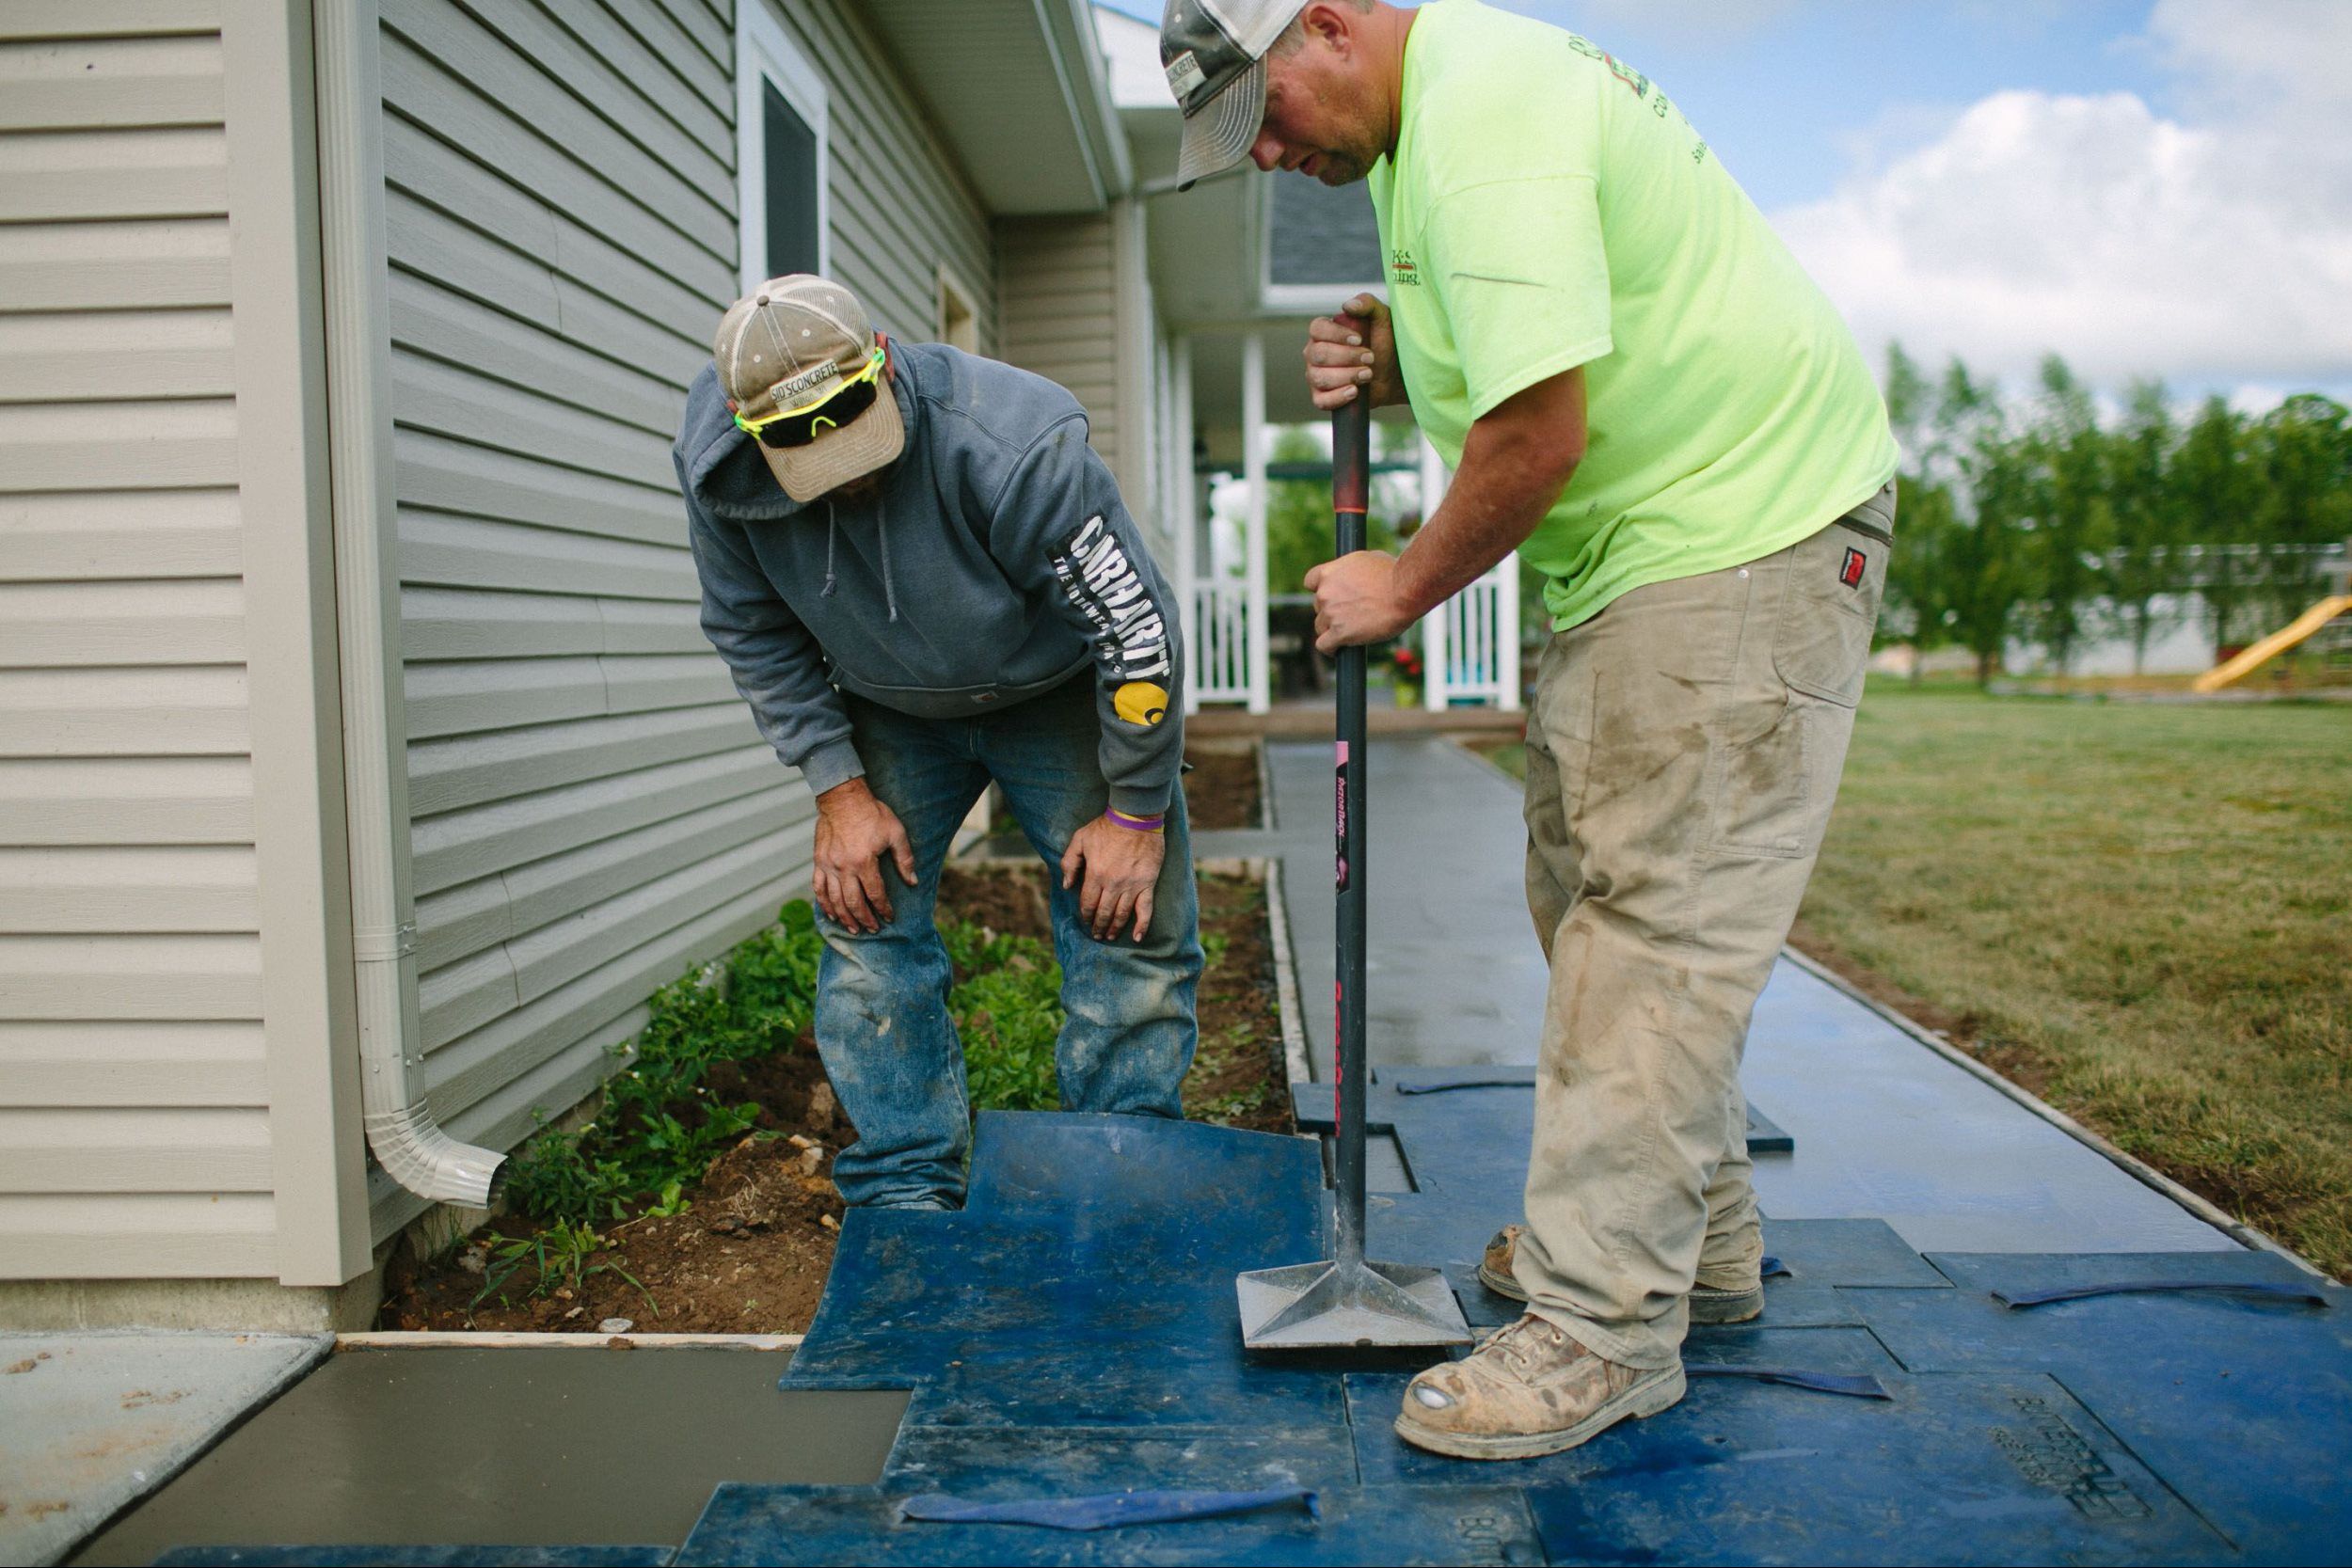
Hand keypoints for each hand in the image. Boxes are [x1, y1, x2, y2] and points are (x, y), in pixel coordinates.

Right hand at [812, 778, 915, 932]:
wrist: (843, 798)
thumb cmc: (872, 813)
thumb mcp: (896, 832)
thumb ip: (905, 859)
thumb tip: (912, 881)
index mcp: (864, 861)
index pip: (875, 894)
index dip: (883, 909)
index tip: (889, 918)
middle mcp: (844, 867)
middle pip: (854, 902)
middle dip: (864, 919)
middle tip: (872, 929)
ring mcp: (828, 865)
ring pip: (834, 900)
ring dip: (844, 917)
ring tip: (853, 929)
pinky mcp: (818, 861)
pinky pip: (818, 888)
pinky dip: (823, 903)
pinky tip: (830, 914)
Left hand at [1060, 815, 1166, 942]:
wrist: (1136, 818)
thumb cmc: (1106, 827)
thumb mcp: (1080, 839)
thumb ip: (1069, 862)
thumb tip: (1066, 886)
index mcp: (1095, 874)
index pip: (1087, 903)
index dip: (1085, 915)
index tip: (1086, 921)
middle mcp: (1113, 884)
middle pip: (1103, 912)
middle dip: (1098, 926)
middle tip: (1097, 934)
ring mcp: (1132, 885)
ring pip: (1122, 914)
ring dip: (1114, 928)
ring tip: (1110, 936)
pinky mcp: (1147, 884)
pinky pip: (1145, 909)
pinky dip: (1142, 926)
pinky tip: (1137, 937)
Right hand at [1303, 293, 1402, 410]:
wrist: (1396, 373)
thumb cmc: (1386, 342)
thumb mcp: (1382, 317)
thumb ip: (1367, 303)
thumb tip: (1348, 305)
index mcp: (1323, 332)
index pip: (1317, 329)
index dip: (1336, 334)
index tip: (1359, 339)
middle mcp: (1314, 353)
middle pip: (1319, 354)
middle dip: (1347, 357)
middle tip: (1371, 357)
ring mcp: (1316, 376)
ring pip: (1320, 377)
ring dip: (1347, 376)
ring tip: (1368, 374)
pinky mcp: (1322, 397)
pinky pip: (1320, 401)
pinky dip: (1338, 397)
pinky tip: (1355, 391)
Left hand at [1305, 550, 1416, 651]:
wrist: (1405, 591)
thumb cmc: (1394, 573)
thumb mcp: (1368, 559)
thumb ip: (1353, 570)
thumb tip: (1358, 575)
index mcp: (1329, 572)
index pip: (1311, 582)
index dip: (1322, 590)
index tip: (1331, 596)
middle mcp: (1325, 592)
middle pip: (1318, 606)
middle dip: (1331, 610)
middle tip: (1351, 614)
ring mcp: (1330, 613)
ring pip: (1321, 627)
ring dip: (1332, 630)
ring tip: (1351, 632)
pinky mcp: (1338, 633)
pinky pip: (1324, 645)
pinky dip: (1330, 649)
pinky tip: (1338, 649)